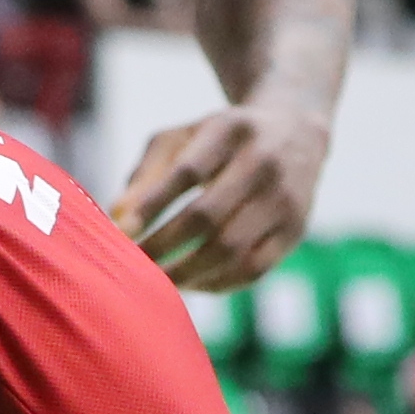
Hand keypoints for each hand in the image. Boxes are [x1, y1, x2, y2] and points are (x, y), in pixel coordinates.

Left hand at [107, 102, 329, 293]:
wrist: (296, 133)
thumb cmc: (220, 140)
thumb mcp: (184, 138)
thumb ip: (147, 172)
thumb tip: (118, 216)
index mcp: (232, 130)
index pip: (187, 172)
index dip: (152, 205)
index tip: (120, 231)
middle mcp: (264, 162)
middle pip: (208, 216)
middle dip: (164, 245)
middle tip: (133, 265)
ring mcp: (285, 199)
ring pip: (232, 250)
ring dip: (188, 273)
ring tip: (157, 281)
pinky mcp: (295, 230)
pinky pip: (253, 269)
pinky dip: (217, 283)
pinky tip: (191, 283)